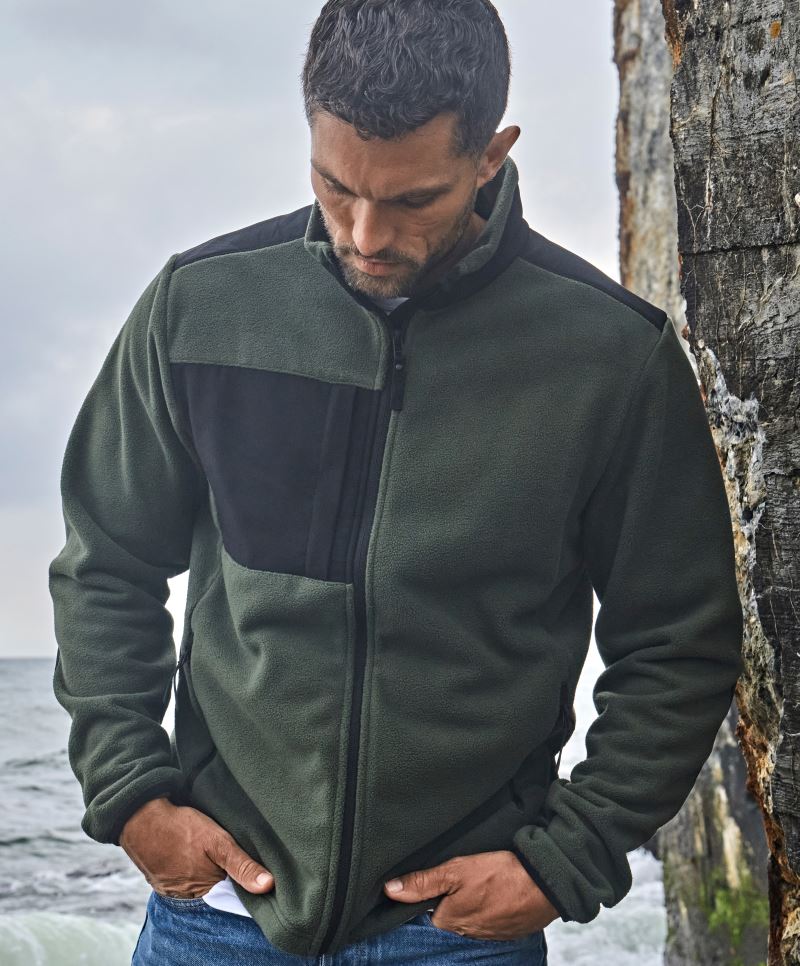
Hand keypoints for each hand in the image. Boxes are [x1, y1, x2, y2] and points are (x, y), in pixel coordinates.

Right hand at [119, 796, 274, 899]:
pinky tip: (192, 854)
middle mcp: (186, 896)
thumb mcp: (218, 842)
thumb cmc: (181, 828)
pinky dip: (190, 868)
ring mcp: (171, 889)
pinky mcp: (161, 878)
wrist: (140, 817)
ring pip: (199, 883)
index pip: (231, 894)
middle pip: (216, 889)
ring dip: (207, 872)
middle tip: (228, 854)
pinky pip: (182, 878)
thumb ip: (242, 865)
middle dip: (225, 876)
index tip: (250, 867)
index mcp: (203, 890)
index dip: (242, 882)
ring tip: (208, 853)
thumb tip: (267, 886)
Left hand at [383, 850, 559, 940]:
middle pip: (450, 913)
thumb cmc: (501, 875)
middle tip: (465, 876)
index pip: (429, 909)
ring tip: (483, 882)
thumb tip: (391, 889)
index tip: (440, 877)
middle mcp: (468, 933)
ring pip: (472, 917)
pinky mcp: (509, 930)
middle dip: (454, 897)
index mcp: (450, 921)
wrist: (547, 884)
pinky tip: (498, 892)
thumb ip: (424, 882)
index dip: (432, 892)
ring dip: (474, 902)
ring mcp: (490, 934)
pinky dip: (493, 907)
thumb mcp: (456, 871)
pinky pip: (492, 919)